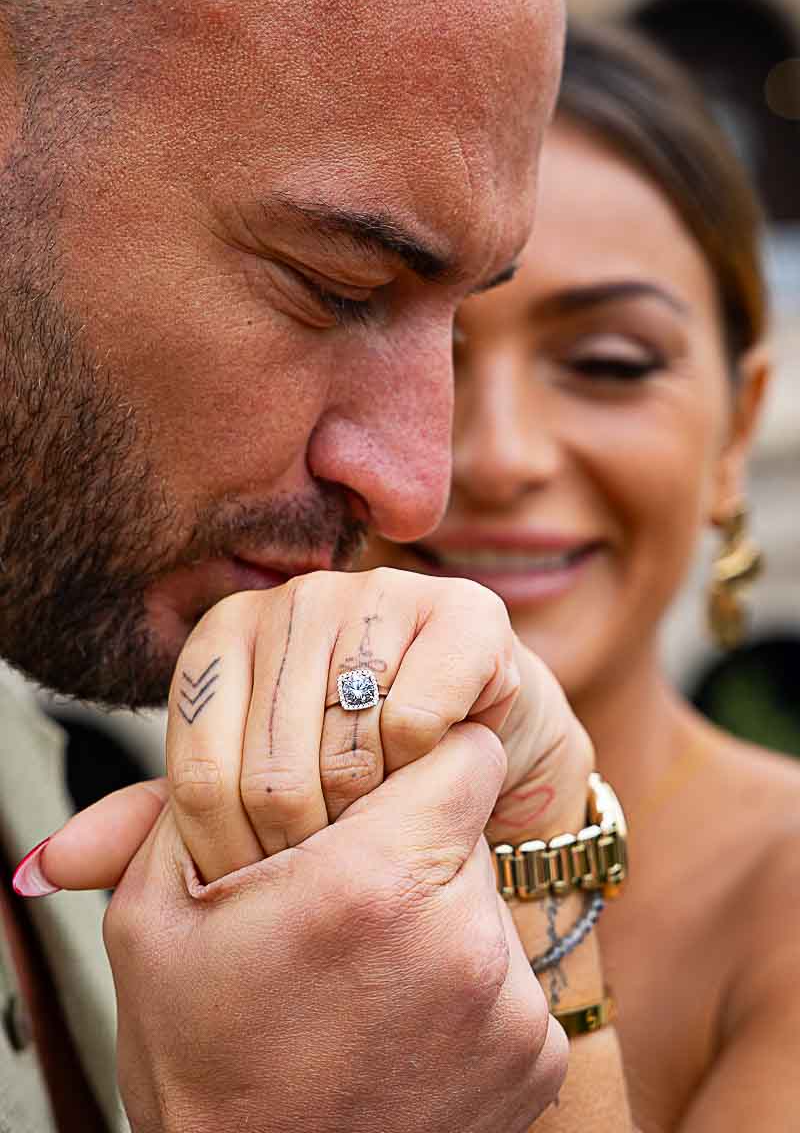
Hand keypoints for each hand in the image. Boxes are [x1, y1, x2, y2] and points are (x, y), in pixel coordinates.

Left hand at [38, 568, 591, 889]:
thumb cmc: (355, 771)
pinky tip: (434, 770)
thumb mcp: (249, 800)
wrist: (477, 748)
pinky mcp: (464, 612)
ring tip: (380, 821)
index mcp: (226, 634)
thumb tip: (42, 871)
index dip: (229, 855)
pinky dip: (425, 770)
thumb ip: (154, 828)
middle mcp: (295, 599)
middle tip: (332, 867)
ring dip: (368, 814)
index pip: (199, 773)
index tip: (263, 885)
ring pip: (346, 747)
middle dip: (303, 849)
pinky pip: (418, 717)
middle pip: (271, 771)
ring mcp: (379, 594)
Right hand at [105, 724, 566, 1132]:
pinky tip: (399, 1023)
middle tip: (346, 899)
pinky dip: (464, 988)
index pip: (466, 754)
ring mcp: (509, 1005)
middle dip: (415, 846)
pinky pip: (509, 980)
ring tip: (364, 973)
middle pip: (469, 830)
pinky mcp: (536, 1057)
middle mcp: (463, 938)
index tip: (388, 786)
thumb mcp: (153, 918)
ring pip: (487, 903)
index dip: (423, 758)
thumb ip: (194, 803)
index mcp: (374, 881)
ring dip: (438, 917)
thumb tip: (222, 725)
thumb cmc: (203, 1063)